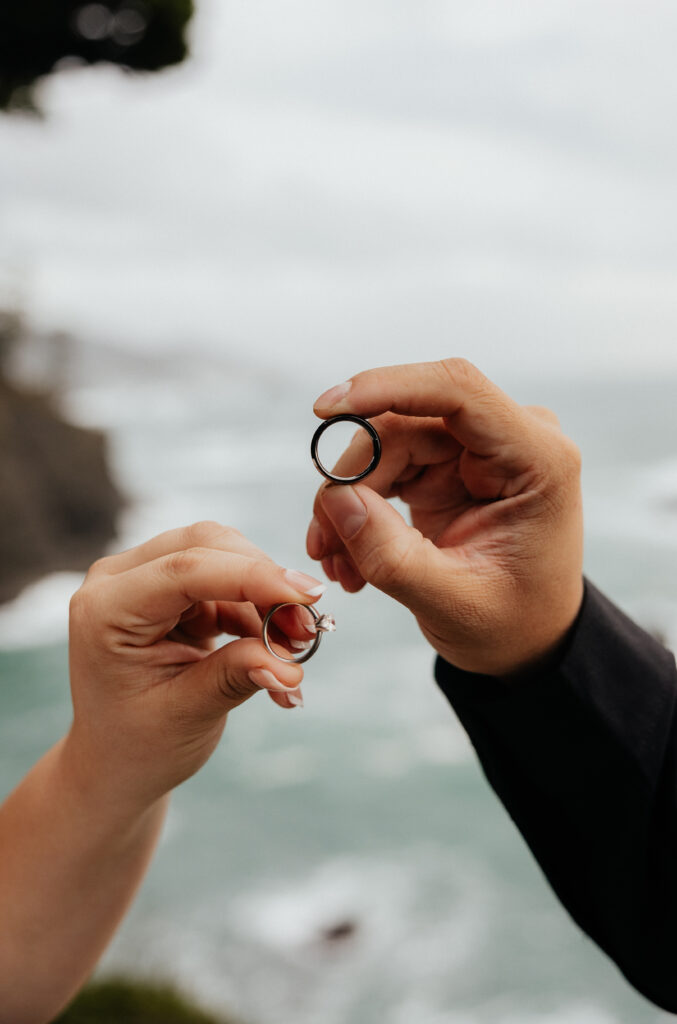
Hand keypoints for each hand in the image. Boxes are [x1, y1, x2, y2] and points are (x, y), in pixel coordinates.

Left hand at [66, 522, 324, 814]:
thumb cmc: (138, 745)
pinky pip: (228, 584)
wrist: (116, 763)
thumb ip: (235, 678)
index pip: (183, 570)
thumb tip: (289, 665)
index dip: (252, 577)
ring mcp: (143, 580)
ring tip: (294, 650)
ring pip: (224, 558)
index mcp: (105, 610)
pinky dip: (258, 615)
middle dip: (265, 582)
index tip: (307, 596)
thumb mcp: (185, 715)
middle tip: (307, 630)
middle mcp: (118, 581)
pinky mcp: (170, 590)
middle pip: (207, 547)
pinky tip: (277, 656)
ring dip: (267, 601)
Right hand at [306, 359, 582, 676]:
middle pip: (406, 423)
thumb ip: (389, 554)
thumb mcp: (451, 603)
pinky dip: (360, 506)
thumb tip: (335, 498)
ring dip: (350, 499)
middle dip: (353, 478)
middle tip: (324, 544)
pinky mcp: (449, 464)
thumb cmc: (512, 624)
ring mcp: (477, 448)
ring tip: (337, 563)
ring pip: (386, 443)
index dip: (387, 387)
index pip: (457, 390)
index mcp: (537, 458)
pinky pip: (386, 464)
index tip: (324, 409)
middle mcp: (510, 439)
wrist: (528, 641)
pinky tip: (349, 554)